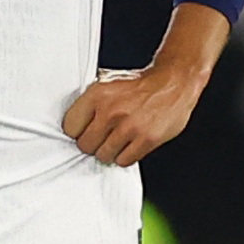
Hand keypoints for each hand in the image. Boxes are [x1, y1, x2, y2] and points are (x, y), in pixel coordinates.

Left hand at [62, 57, 205, 167]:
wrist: (173, 82)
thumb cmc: (140, 85)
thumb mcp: (108, 83)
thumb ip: (90, 102)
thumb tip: (74, 124)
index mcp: (97, 95)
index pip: (70, 128)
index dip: (77, 132)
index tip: (84, 132)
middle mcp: (111, 111)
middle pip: (85, 145)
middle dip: (92, 144)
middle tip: (102, 138)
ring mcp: (129, 127)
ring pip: (103, 156)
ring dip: (109, 152)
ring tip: (117, 141)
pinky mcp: (146, 139)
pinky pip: (124, 161)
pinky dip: (125, 156)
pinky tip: (129, 145)